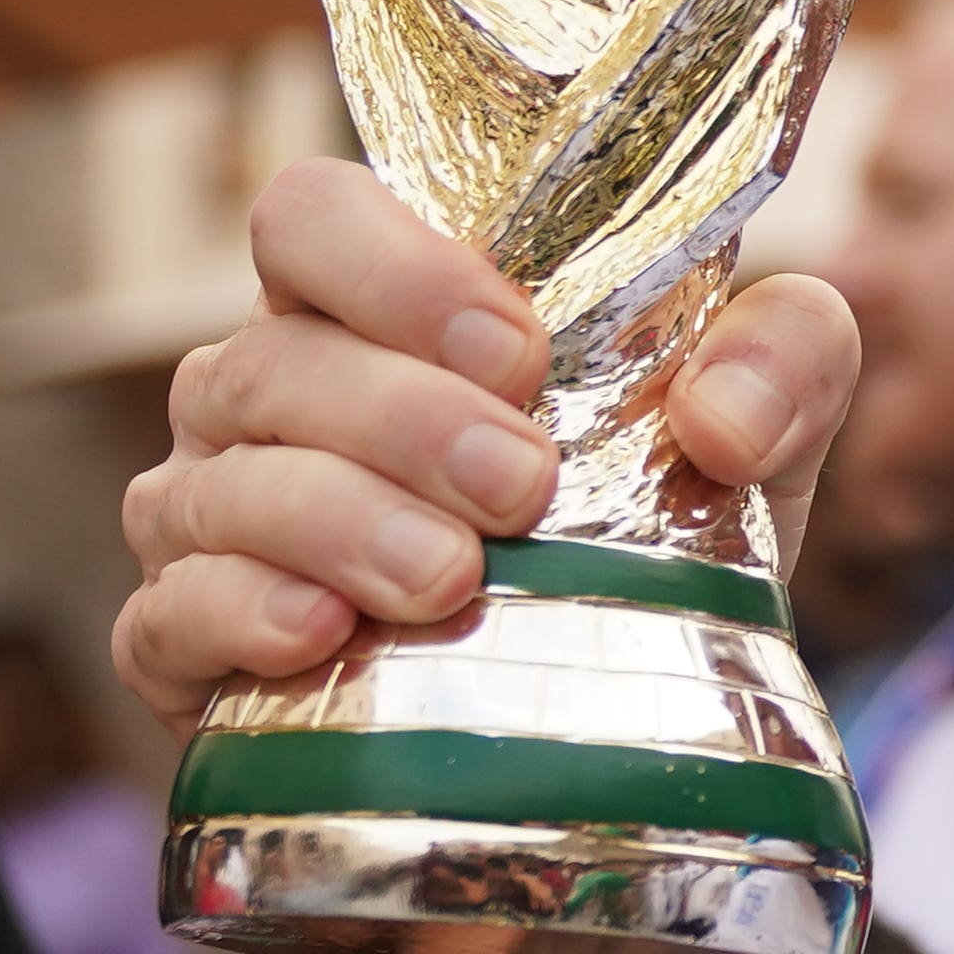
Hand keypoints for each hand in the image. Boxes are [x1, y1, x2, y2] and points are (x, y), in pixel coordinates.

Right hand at [110, 159, 856, 734]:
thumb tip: (725, 415)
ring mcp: (213, 525)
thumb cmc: (661, 540)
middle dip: (400, 418)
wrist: (629, 735)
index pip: (309, 219)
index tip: (516, 350)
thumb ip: (787, 360)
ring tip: (451, 579)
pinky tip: (318, 633)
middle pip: (270, 359)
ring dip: (336, 522)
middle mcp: (268, 402)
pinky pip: (166, 618)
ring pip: (219, 487)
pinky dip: (237, 616)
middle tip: (522, 489)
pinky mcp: (190, 658)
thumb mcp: (760, 438)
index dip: (394, 265)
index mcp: (373, 314)